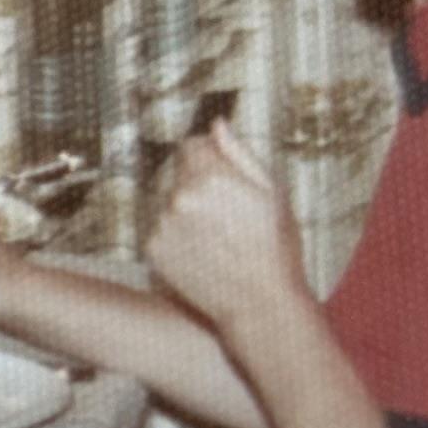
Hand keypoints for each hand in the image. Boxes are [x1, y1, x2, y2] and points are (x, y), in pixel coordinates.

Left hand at [145, 118, 302, 335]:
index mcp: (211, 176)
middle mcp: (180, 197)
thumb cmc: (275, 248)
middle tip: (227, 217)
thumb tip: (216, 124)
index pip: (191, 146)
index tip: (222, 178)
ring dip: (185, 213)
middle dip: (197, 186)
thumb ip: (239, 154)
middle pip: (179, 175)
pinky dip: (175, 238)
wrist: (260, 304)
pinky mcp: (153, 251)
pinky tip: (202, 255)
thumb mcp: (271, 192)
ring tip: (218, 240)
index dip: (207, 158)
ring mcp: (163, 225)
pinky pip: (160, 231)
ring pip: (168, 204)